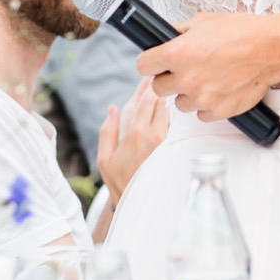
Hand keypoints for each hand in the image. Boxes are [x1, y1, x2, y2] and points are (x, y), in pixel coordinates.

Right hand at [96, 77, 168, 201]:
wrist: (139, 202)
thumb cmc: (119, 181)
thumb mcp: (105, 158)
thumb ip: (107, 130)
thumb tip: (112, 108)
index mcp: (136, 133)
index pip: (145, 101)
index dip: (147, 86)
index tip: (149, 76)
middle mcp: (155, 134)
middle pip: (161, 102)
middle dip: (159, 90)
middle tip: (159, 79)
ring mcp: (167, 141)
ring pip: (170, 112)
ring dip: (166, 102)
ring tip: (165, 93)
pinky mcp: (174, 148)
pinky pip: (174, 126)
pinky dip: (170, 117)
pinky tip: (168, 113)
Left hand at [139, 12, 279, 119]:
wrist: (271, 49)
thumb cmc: (241, 32)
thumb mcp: (203, 21)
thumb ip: (179, 32)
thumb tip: (166, 38)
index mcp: (177, 53)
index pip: (143, 65)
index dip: (151, 62)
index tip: (157, 62)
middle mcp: (186, 78)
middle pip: (158, 88)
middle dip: (169, 79)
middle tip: (185, 70)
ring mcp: (202, 97)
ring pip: (179, 103)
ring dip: (188, 93)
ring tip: (206, 80)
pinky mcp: (217, 111)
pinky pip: (200, 114)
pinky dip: (206, 105)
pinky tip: (218, 90)